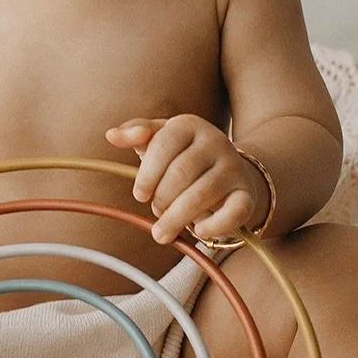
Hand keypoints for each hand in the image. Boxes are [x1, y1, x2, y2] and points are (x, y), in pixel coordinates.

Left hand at [105, 115, 268, 244]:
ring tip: (163, 232)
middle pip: (180, 173)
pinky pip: (233, 212)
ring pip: (201, 195)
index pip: (163, 144)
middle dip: (161, 199)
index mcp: (189, 125)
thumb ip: (136, 133)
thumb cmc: (185, 157)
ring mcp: (233, 168)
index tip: (140, 195)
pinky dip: (213, 227)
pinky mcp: (246, 194)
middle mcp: (216, 142)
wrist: (232, 171)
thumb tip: (111, 136)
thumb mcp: (160, 140)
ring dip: (176, 219)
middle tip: (156, 211)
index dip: (147, 174)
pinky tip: (199, 232)